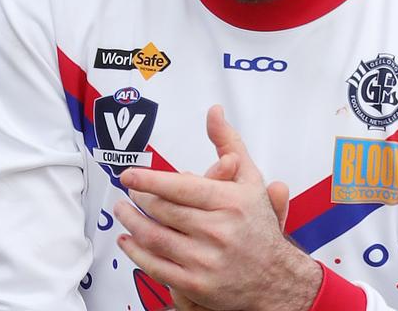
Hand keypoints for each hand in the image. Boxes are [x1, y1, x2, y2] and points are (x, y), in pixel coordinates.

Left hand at [116, 106, 318, 310]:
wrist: (276, 279)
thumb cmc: (258, 224)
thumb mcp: (250, 179)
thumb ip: (228, 143)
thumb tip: (214, 112)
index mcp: (230, 202)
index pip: (180, 187)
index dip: (149, 180)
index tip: (129, 175)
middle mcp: (219, 231)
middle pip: (164, 211)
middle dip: (139, 199)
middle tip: (128, 191)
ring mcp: (206, 261)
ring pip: (155, 238)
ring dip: (131, 223)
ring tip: (121, 211)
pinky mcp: (196, 285)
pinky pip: (156, 267)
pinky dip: (136, 253)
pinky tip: (128, 240)